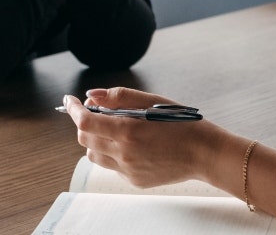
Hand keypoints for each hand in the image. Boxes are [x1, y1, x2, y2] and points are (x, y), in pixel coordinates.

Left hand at [63, 88, 231, 188]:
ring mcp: (128, 170)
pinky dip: (113, 153)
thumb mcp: (152, 101)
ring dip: (96, 140)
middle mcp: (124, 153)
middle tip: (100, 112)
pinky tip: (134, 145)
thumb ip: (119, 97)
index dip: (73, 109)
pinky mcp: (134, 180)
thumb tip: (92, 96)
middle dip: (86, 123)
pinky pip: (112, 166)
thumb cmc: (182, 124)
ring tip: (117, 130)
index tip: (71, 100)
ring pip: (94, 155)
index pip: (85, 121)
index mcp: (128, 130)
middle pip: (85, 139)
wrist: (204, 153)